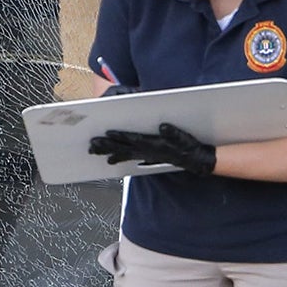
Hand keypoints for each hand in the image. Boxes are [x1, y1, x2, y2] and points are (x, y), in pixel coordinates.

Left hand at [87, 123, 214, 174]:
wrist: (195, 160)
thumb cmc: (189, 147)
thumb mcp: (184, 138)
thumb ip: (174, 133)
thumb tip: (164, 127)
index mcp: (155, 145)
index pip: (134, 140)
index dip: (121, 136)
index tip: (108, 133)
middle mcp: (148, 151)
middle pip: (124, 148)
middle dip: (107, 147)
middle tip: (92, 146)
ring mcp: (147, 155)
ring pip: (124, 153)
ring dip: (108, 152)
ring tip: (95, 152)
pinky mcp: (148, 156)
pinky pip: (129, 157)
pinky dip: (118, 157)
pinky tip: (110, 159)